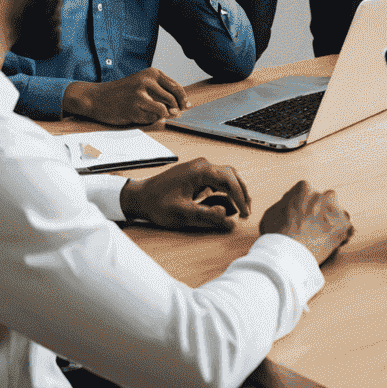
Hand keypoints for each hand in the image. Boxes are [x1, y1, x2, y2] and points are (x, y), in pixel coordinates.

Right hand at [63, 68, 187, 125]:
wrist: (97, 97)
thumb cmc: (122, 91)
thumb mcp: (142, 83)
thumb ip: (160, 91)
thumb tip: (179, 107)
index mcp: (151, 73)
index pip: (176, 86)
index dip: (183, 98)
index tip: (186, 106)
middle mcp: (147, 81)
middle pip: (172, 99)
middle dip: (176, 109)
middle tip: (175, 114)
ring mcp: (140, 95)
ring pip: (163, 110)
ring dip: (162, 115)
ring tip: (151, 113)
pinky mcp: (133, 108)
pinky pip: (151, 118)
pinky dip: (149, 120)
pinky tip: (140, 115)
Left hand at [120, 157, 250, 230]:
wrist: (139, 197)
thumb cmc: (157, 203)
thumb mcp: (183, 213)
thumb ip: (208, 217)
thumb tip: (230, 222)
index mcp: (201, 170)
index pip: (230, 181)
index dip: (241, 198)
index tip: (246, 214)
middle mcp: (202, 165)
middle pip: (232, 175)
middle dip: (242, 193)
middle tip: (247, 211)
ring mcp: (199, 169)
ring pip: (226, 177)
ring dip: (235, 191)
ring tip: (242, 209)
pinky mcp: (196, 175)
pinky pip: (217, 181)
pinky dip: (225, 192)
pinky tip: (227, 205)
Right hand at [259, 180, 353, 265]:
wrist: (287, 254)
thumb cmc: (275, 235)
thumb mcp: (271, 214)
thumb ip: (283, 205)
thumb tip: (288, 205)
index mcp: (304, 188)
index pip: (306, 193)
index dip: (302, 206)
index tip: (300, 217)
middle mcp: (322, 194)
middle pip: (325, 200)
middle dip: (320, 210)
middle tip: (312, 226)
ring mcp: (334, 209)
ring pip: (338, 213)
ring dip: (332, 222)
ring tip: (323, 237)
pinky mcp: (343, 225)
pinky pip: (347, 228)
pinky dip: (342, 235)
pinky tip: (333, 243)